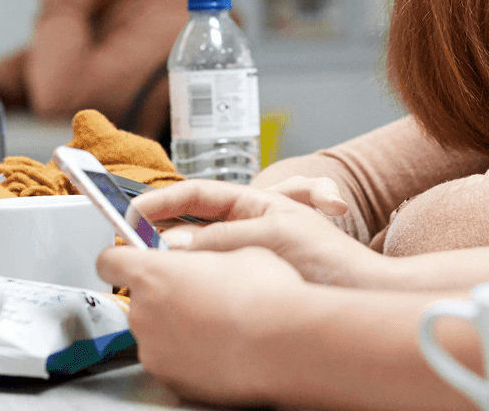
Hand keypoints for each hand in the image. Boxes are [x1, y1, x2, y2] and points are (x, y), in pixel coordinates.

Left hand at [96, 244, 306, 406]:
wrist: (286, 347)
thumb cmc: (266, 296)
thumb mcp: (239, 250)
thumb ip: (205, 255)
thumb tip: (203, 262)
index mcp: (153, 274)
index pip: (109, 261)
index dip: (120, 257)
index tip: (130, 259)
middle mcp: (144, 314)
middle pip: (138, 300)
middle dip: (162, 296)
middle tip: (200, 294)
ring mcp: (155, 352)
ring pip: (155, 332)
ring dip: (176, 327)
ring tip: (217, 325)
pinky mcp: (171, 381)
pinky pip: (172, 362)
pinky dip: (189, 356)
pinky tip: (221, 349)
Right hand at [129, 180, 389, 287]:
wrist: (359, 293)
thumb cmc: (329, 257)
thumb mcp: (272, 234)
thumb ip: (220, 239)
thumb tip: (171, 247)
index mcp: (252, 204)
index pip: (195, 195)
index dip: (161, 202)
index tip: (132, 216)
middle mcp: (244, 229)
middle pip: (189, 227)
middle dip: (157, 235)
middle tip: (128, 249)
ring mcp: (243, 260)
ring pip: (194, 257)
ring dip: (170, 263)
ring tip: (147, 272)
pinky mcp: (245, 288)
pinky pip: (207, 282)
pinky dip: (189, 285)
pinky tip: (178, 294)